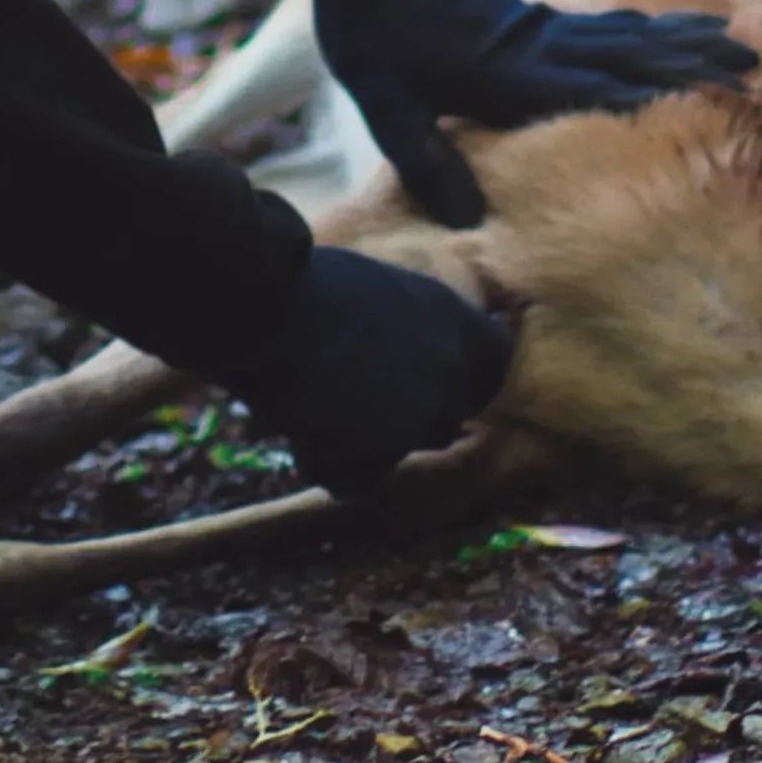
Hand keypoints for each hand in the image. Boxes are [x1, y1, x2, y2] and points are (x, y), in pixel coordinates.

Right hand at [246, 243, 513, 496]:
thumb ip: (400, 327)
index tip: (433, 384)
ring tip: (308, 407)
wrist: (268, 307)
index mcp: (449, 316)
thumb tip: (393, 352)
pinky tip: (295, 428)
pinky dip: (326, 463)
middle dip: (403, 420)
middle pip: (445, 418)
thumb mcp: (373, 290)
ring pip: (398, 449)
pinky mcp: (384, 450)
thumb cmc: (303, 285)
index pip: (494, 360)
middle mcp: (448, 366)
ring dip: (361, 442)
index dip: (464, 377)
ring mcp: (420, 412)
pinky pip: (358, 477)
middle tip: (350, 403)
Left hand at [287, 0, 753, 232]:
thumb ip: (426, 161)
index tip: (714, 104)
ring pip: (626, 33)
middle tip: (756, 67)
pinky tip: (662, 30)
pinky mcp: (527, 13)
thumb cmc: (370, 27)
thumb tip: (470, 221)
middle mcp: (537, 45)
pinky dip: (644, 27)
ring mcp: (537, 25)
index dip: (655, 99)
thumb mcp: (384, 104)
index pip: (596, 90)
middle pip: (631, 54)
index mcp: (510, 72)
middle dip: (695, 63)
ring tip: (735, 38)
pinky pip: (603, 22)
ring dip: (682, 38)